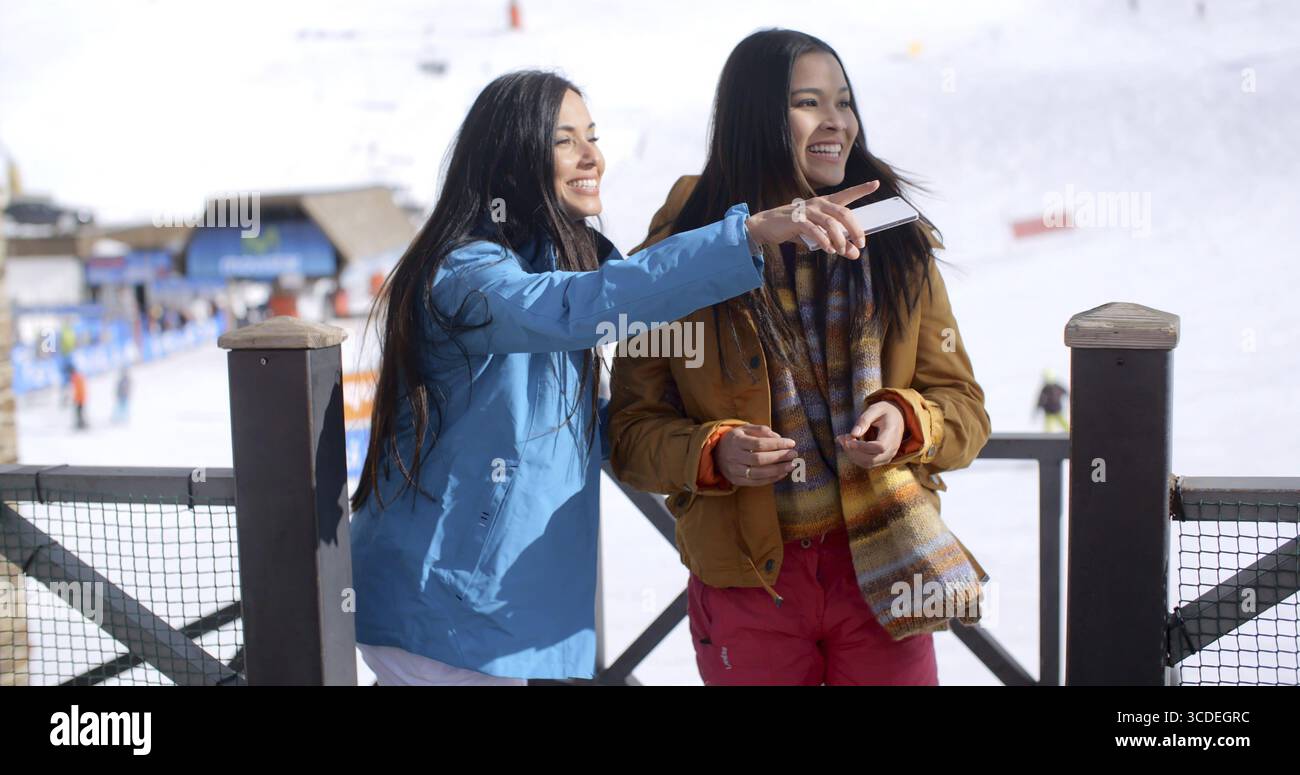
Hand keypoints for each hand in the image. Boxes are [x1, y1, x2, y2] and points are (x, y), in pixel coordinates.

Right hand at [714, 424, 798, 486]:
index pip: (759, 444)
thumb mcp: (745, 428)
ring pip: (758, 473)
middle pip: (759, 459)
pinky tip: (782, 474)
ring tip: (791, 465)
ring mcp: (734, 470)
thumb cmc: (736, 439)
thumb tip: (778, 437)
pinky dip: (771, 479)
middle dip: (779, 457)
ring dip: (777, 470)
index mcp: (736, 440)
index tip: (791, 443)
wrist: (715, 453)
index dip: (777, 444)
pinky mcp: (736, 480)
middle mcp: (734, 456)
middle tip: (794, 454)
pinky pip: (756, 482)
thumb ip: (761, 430)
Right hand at [743, 180, 880, 258]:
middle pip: (843, 213)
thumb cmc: (794, 229)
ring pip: (830, 223)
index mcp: (824, 204)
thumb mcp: (819, 237)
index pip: (846, 195)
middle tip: (861, 243)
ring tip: (841, 251)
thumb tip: (855, 253)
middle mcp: (818, 204)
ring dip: (839, 239)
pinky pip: (814, 230)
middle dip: (855, 229)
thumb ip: (838, 243)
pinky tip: (828, 249)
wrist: (766, 226)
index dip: (861, 189)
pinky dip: (823, 241)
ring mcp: (807, 211)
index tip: (876, 184)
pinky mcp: (796, 220)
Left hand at [836, 400, 904, 468]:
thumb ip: (864, 420)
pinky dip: (855, 457)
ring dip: (852, 455)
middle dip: (853, 451)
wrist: (898, 418)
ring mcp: (888, 456)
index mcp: (892, 434)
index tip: (848, 440)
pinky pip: (868, 463)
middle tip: (842, 438)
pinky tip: (848, 445)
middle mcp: (892, 449)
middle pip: (871, 459)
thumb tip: (854, 433)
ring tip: (843, 440)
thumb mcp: (876, 408)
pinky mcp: (882, 459)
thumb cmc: (885, 412)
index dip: (862, 447)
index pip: (879, 447)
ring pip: (868, 464)